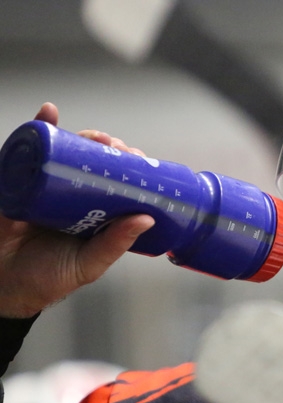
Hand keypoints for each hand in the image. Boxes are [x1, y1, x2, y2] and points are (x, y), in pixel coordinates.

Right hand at [0, 103, 154, 317]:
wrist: (0, 288)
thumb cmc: (47, 279)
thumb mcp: (88, 264)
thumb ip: (114, 244)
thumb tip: (147, 218)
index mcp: (93, 213)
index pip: (116, 182)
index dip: (130, 168)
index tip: (140, 160)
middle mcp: (71, 196)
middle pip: (93, 161)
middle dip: (109, 148)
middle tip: (118, 147)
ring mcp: (44, 186)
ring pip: (65, 152)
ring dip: (81, 136)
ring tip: (96, 136)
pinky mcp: (16, 181)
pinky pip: (26, 152)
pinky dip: (39, 128)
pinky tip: (50, 114)